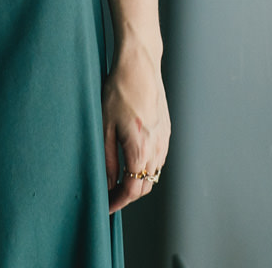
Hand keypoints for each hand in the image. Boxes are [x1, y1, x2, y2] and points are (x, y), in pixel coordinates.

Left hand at [103, 42, 170, 212]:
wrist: (140, 65)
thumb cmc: (118, 90)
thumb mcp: (104, 125)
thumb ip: (107, 158)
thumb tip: (108, 183)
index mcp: (140, 147)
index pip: (132, 188)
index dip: (118, 202)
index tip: (106, 207)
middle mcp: (157, 147)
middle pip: (145, 185)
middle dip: (127, 196)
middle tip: (108, 197)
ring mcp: (164, 139)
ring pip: (153, 174)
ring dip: (137, 182)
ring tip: (117, 181)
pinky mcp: (166, 131)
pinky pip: (159, 160)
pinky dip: (146, 168)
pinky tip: (132, 162)